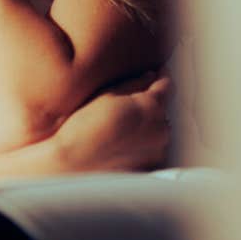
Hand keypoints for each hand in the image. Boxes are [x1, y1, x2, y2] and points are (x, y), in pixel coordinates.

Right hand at [50, 71, 171, 172]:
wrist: (74, 163)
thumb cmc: (84, 127)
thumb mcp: (106, 96)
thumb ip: (134, 83)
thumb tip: (151, 76)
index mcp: (151, 106)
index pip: (166, 85)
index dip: (159, 76)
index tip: (154, 73)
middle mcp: (161, 128)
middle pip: (161, 109)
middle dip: (149, 104)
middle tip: (124, 105)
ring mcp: (158, 150)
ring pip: (157, 129)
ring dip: (145, 125)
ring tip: (119, 126)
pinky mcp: (150, 166)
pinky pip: (151, 148)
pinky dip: (141, 143)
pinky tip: (120, 143)